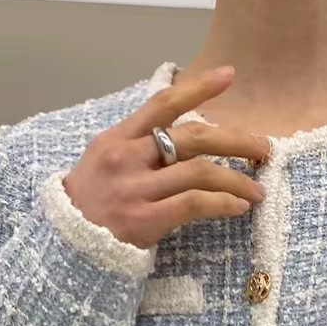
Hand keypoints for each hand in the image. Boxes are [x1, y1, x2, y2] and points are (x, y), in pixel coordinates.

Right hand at [60, 65, 270, 249]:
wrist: (64, 249)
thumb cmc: (87, 207)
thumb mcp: (101, 163)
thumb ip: (135, 147)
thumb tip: (177, 138)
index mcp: (117, 139)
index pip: (163, 103)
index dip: (199, 87)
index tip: (229, 76)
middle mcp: (127, 158)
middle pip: (192, 136)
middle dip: (234, 140)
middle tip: (262, 148)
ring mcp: (135, 189)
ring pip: (199, 171)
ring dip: (236, 180)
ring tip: (257, 190)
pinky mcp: (144, 220)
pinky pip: (194, 204)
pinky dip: (222, 203)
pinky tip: (238, 207)